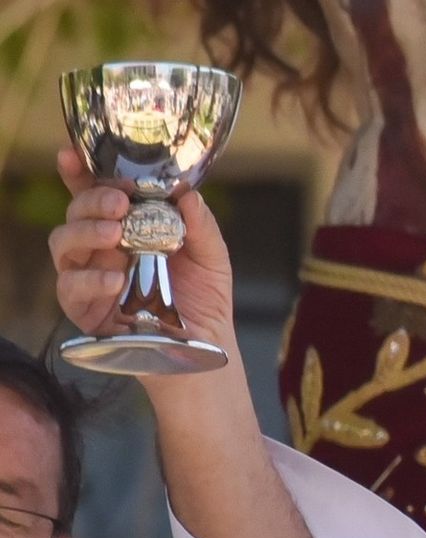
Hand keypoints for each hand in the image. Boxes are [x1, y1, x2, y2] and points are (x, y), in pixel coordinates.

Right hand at [48, 147, 241, 359]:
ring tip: (115, 234)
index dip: (79, 172)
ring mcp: (88, 275)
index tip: (73, 154)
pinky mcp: (84, 308)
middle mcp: (100, 247)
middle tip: (119, 204)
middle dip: (92, 201)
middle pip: (76, 212)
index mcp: (125, 227)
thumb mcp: (211, 256)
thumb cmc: (205, 297)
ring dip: (86, 233)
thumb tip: (186, 191)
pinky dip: (91, 280)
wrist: (206, 344)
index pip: (94, 193)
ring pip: (63, 243)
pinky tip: (116, 278)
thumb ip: (200, 224)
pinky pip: (70, 287)